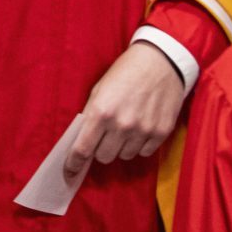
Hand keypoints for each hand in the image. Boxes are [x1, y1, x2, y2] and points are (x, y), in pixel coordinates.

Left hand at [64, 41, 187, 177]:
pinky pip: (144, 152)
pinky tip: (141, 127)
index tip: (70, 170)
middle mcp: (122, 124)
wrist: (161, 61)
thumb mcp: (99, 90)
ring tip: (126, 126)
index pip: (83, 149)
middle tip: (105, 135)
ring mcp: (143, 130)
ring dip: (121, 147)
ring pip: (124, 156)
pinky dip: (140, 145)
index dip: (74, 163)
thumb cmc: (125, 73)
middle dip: (100, 149)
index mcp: (101, 112)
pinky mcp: (161, 132)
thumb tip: (81, 141)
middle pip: (104, 157)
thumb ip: (90, 116)